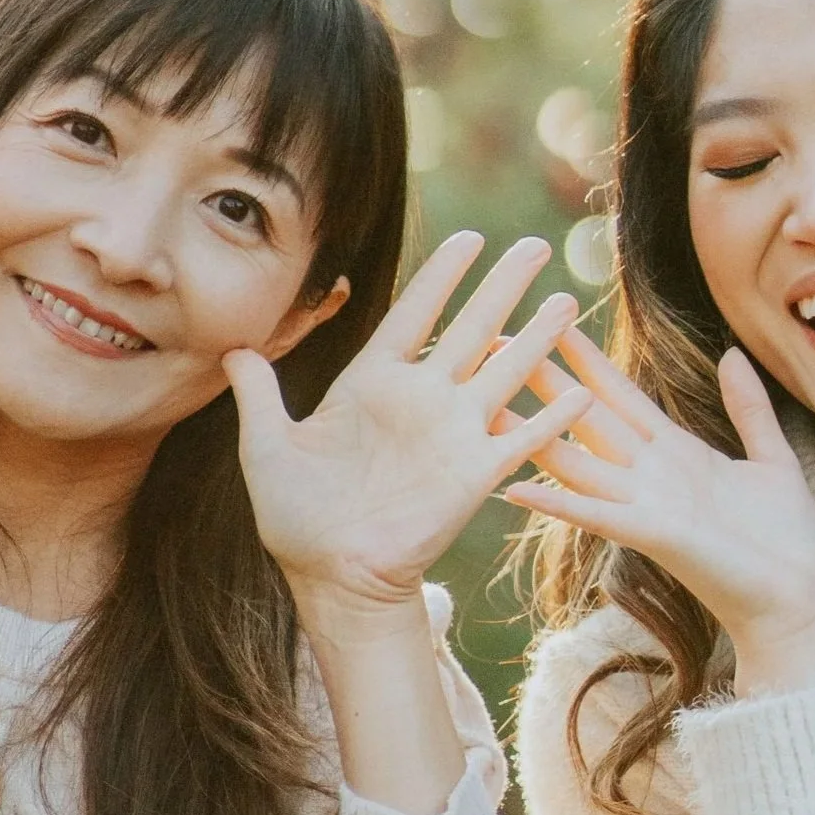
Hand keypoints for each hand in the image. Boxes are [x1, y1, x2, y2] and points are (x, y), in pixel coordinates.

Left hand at [225, 232, 588, 624]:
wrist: (334, 576)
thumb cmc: (296, 518)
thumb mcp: (267, 448)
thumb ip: (259, 395)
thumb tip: (231, 349)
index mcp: (372, 384)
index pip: (413, 314)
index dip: (441, 276)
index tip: (468, 238)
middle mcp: (419, 399)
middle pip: (470, 328)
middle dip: (501, 286)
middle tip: (533, 245)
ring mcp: (452, 434)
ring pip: (503, 371)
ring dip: (536, 337)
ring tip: (566, 300)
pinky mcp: (475, 473)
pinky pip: (521, 437)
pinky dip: (551, 415)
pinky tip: (582, 390)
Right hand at [504, 328, 814, 697]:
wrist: (802, 602)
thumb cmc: (789, 543)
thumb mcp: (773, 459)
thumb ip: (749, 408)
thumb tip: (732, 354)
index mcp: (678, 454)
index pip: (621, 396)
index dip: (587, 359)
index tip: (556, 319)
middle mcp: (652, 477)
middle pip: (587, 418)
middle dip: (545, 382)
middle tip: (499, 342)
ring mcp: (648, 506)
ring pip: (577, 461)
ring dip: (532, 436)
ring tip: (486, 408)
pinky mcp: (655, 536)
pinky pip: (597, 515)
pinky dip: (558, 502)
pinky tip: (514, 488)